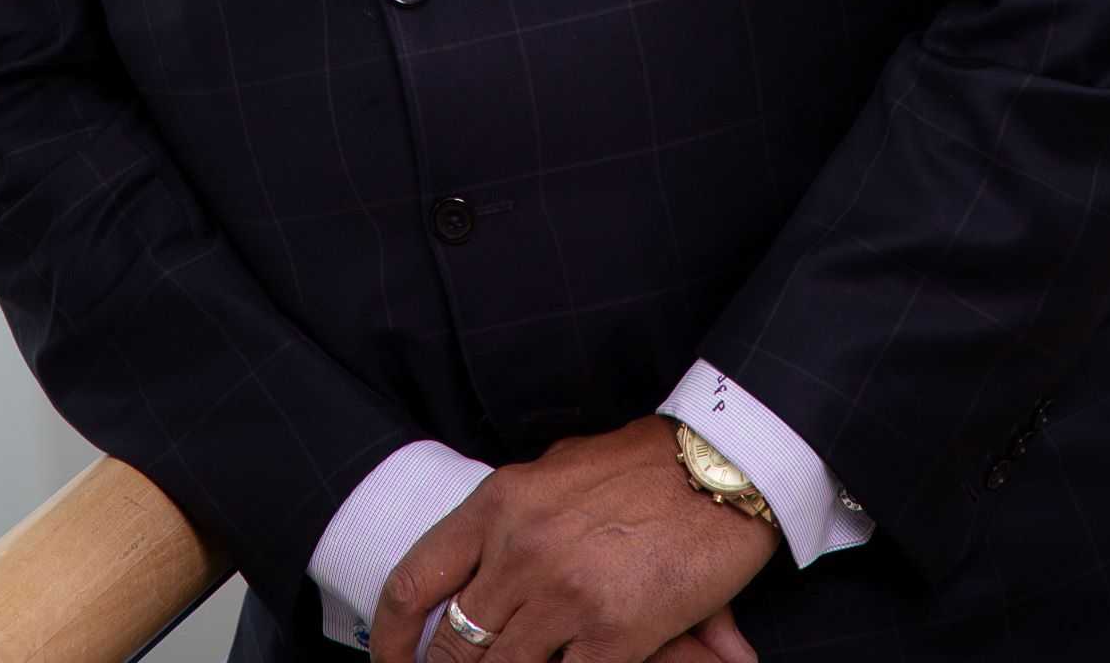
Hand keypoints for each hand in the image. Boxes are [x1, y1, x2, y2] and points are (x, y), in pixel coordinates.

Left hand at [369, 416, 777, 662]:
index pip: (416, 580)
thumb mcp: (559, 473)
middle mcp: (519, 550)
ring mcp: (562, 595)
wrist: (719, 468)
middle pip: (454, 646)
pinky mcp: (612, 634)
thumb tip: (491, 554)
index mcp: (499, 504)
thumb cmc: (642, 465)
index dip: (392, 636)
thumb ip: (517, 516)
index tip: (390, 662)